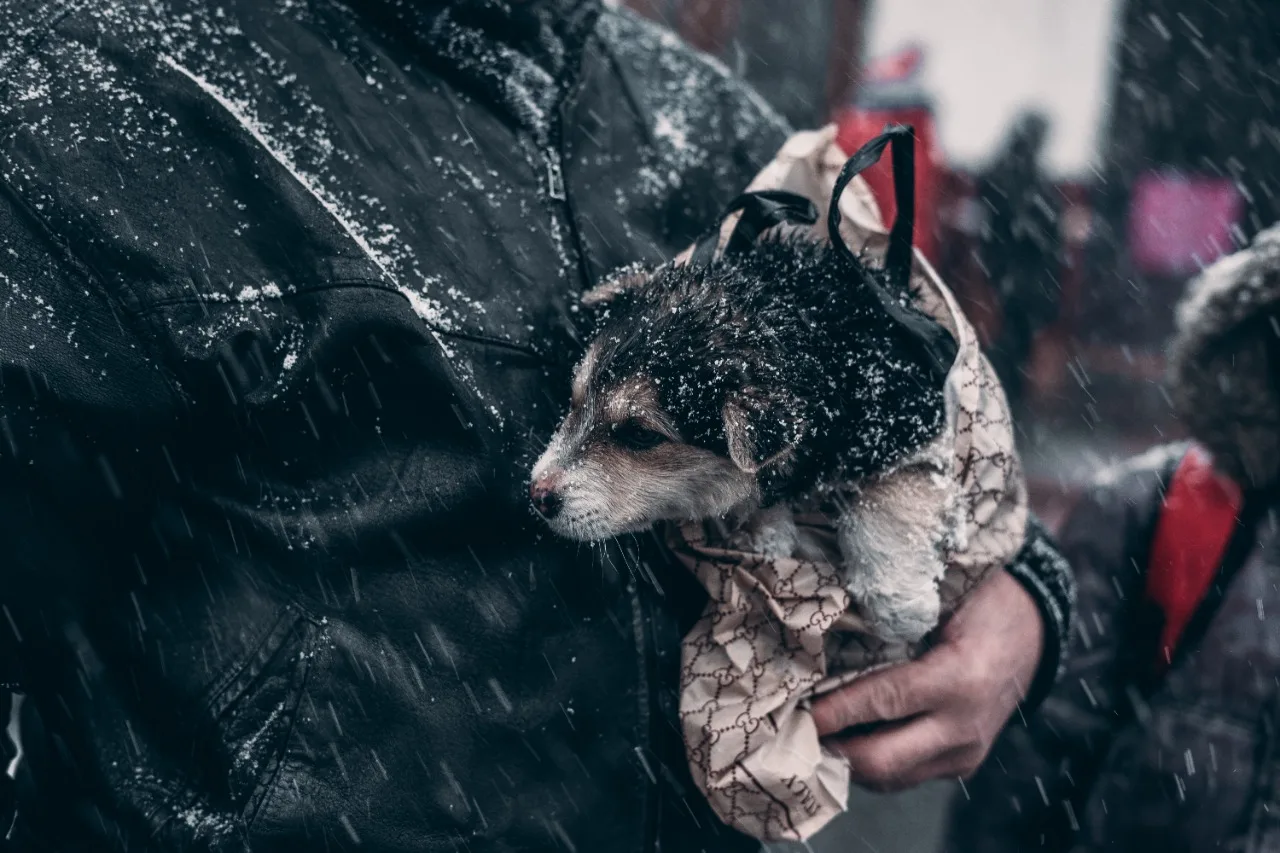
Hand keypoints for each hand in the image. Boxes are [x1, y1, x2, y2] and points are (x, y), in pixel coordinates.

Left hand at [810, 570, 1042, 791]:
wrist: (1034, 630)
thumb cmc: (982, 600)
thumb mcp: (939, 601)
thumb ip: (889, 624)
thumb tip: (823, 638)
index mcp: (961, 679)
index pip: (883, 702)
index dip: (834, 710)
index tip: (796, 710)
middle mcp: (964, 727)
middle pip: (881, 759)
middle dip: (830, 747)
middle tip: (792, 726)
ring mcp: (965, 753)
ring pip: (889, 777)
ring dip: (846, 759)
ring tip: (812, 730)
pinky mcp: (962, 765)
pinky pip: (905, 775)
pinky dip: (871, 761)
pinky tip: (847, 735)